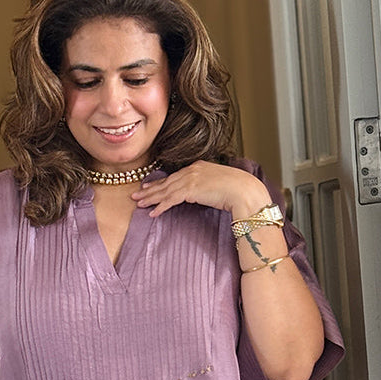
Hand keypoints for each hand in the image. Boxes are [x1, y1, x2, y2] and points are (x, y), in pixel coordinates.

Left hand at [132, 161, 269, 218]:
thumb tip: (204, 194)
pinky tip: (152, 213)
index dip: (161, 182)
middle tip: (137, 194)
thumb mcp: (220, 184)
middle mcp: (192, 170)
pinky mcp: (190, 190)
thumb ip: (208, 186)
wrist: (244, 190)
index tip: (149, 185)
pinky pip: (170, 200)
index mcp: (199, 166)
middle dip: (150, 189)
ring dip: (151, 198)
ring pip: (165, 190)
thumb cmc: (238, 189)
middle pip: (167, 182)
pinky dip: (160, 206)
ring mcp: (190, 179)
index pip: (175, 176)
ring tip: (138, 204)